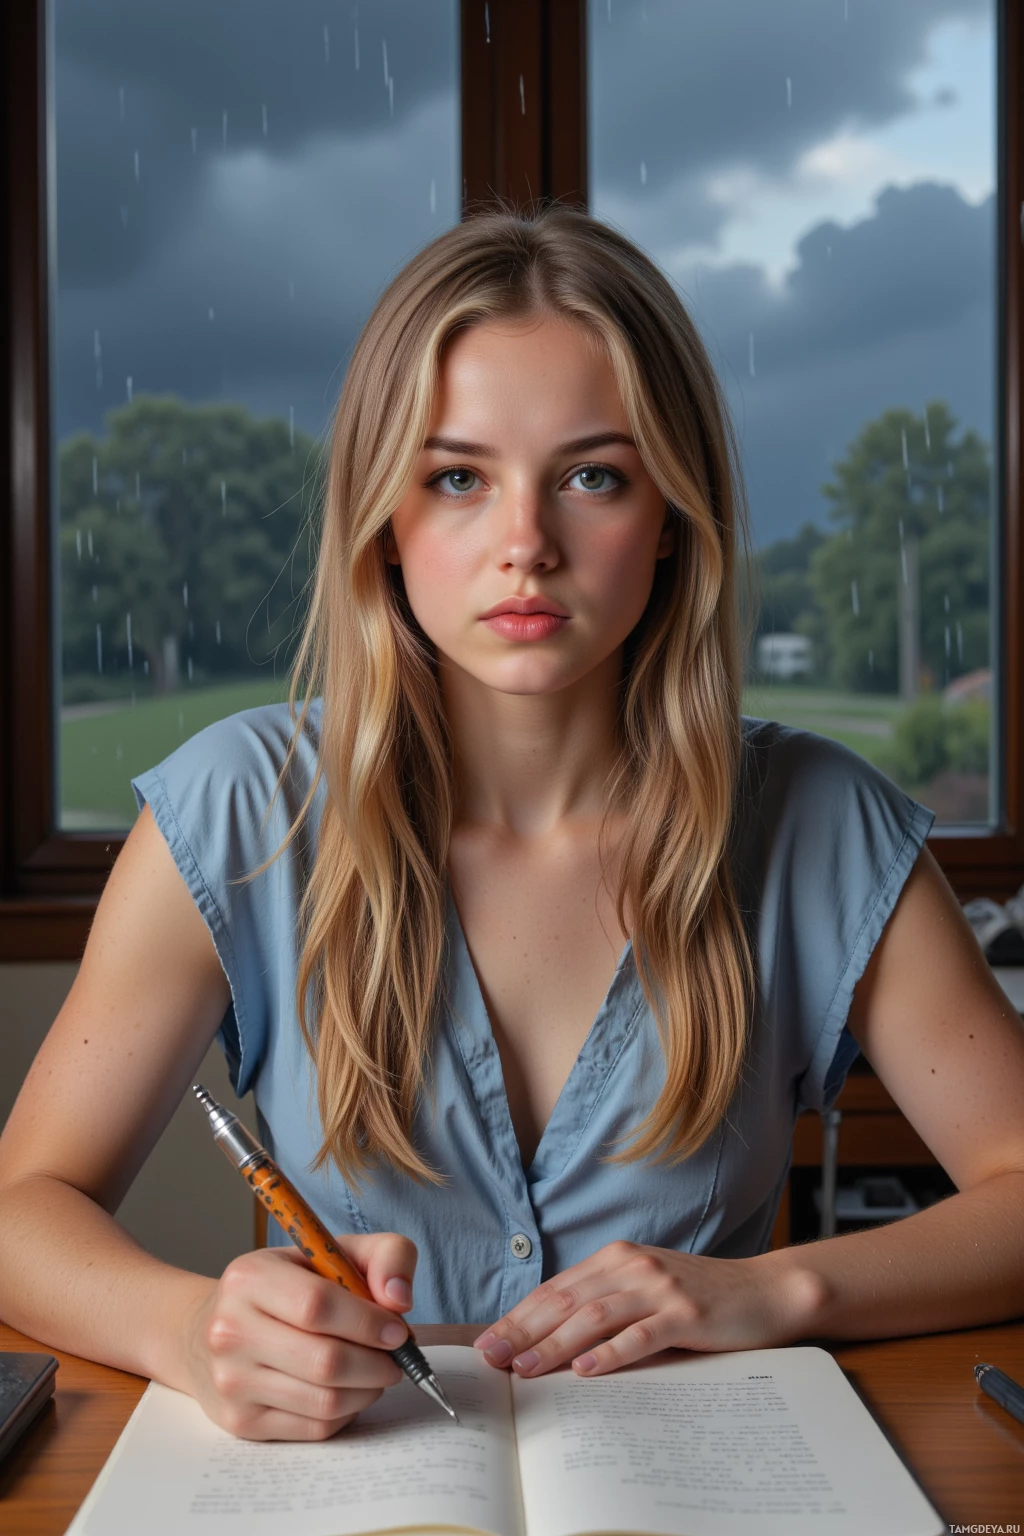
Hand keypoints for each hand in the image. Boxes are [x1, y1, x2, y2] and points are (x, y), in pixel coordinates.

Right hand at [179, 1233, 417, 1439]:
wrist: (207, 1331)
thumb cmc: (284, 1287)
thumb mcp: (330, 1252)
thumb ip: (384, 1255)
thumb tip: (400, 1299)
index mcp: (250, 1278)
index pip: (318, 1306)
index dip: (368, 1322)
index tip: (398, 1331)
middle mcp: (231, 1331)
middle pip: (325, 1362)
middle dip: (376, 1364)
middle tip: (396, 1358)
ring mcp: (232, 1382)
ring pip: (325, 1402)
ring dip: (367, 1390)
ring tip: (376, 1372)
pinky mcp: (241, 1422)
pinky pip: (315, 1428)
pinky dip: (346, 1412)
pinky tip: (348, 1390)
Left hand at [473, 1241, 817, 1377]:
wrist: (764, 1291)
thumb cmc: (700, 1295)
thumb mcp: (646, 1288)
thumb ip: (606, 1301)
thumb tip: (549, 1335)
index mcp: (617, 1258)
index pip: (556, 1289)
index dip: (519, 1316)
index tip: (488, 1342)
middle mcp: (633, 1266)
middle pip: (567, 1301)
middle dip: (523, 1331)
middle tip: (491, 1357)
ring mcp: (660, 1288)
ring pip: (596, 1316)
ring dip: (556, 1344)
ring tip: (527, 1368)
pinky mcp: (686, 1313)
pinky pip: (641, 1335)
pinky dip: (611, 1353)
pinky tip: (586, 1369)